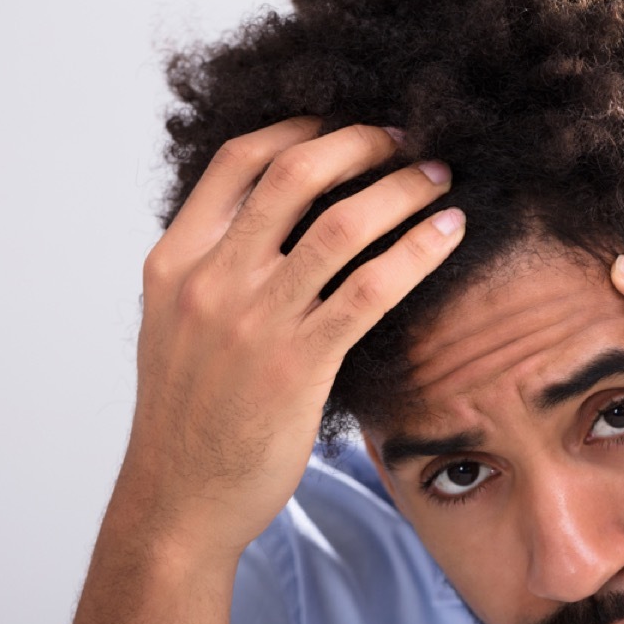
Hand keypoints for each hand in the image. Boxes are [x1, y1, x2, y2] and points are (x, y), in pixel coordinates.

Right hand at [66, 119, 463, 623]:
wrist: (178, 502)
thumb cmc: (186, 419)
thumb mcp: (175, 329)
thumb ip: (213, 271)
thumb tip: (271, 229)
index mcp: (174, 262)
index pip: (237, 161)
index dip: (297, 127)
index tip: (342, 121)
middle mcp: (211, 279)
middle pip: (295, 174)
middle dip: (360, 143)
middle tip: (406, 140)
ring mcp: (254, 320)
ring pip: (341, 224)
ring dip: (400, 189)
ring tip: (438, 179)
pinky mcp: (300, 363)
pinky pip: (371, 288)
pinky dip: (417, 251)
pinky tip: (449, 234)